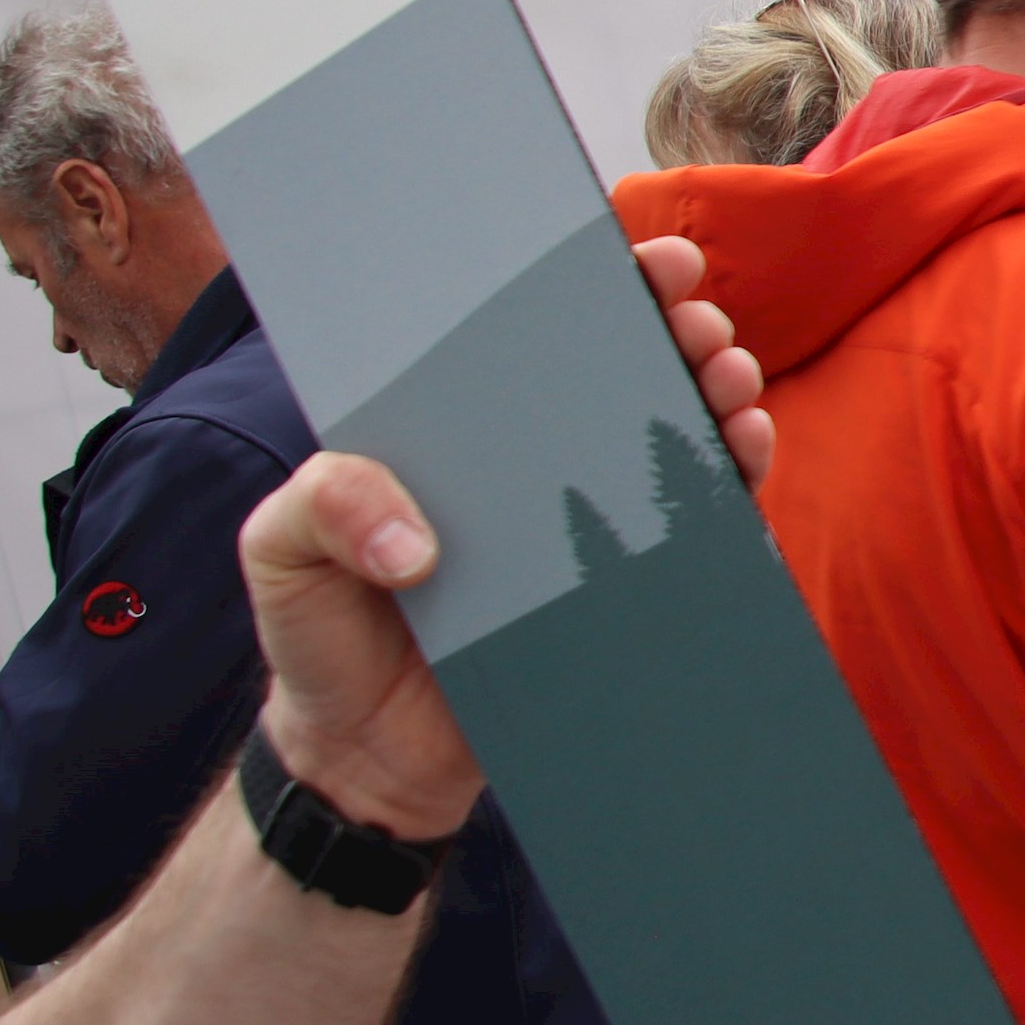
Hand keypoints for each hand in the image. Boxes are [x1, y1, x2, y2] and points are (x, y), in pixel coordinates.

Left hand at [233, 239, 776, 840]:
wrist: (363, 760)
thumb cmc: (319, 635)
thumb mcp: (279, 552)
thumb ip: (325, 508)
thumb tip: (420, 540)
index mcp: (460, 429)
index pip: (536, 335)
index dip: (598, 287)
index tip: (647, 264)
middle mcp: (534, 461)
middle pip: (626, 370)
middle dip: (680, 330)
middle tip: (698, 326)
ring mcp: (585, 523)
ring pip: (672, 434)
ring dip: (718, 393)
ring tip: (726, 380)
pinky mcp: (621, 588)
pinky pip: (692, 524)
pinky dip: (731, 480)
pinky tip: (745, 450)